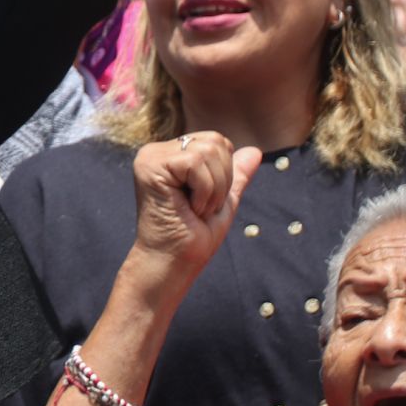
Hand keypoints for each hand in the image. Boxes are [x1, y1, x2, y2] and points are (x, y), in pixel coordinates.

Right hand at [129, 132, 260, 285]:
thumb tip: (256, 151)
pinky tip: (188, 208)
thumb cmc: (192, 239)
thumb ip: (235, 176)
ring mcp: (151, 157)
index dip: (224, 173)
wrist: (173, 264)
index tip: (206, 202)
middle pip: (215, 141)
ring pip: (208, 151)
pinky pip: (195, 163)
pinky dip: (204, 191)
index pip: (216, 141)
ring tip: (195, 209)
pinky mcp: (149, 165)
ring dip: (213, 189)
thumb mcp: (222, 202)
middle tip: (202, 207)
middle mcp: (157, 151)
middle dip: (222, 180)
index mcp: (172, 157)